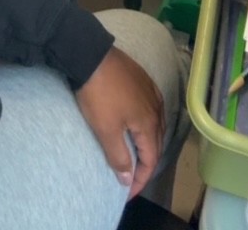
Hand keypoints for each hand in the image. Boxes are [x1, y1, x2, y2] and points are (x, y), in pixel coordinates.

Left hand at [75, 46, 164, 199]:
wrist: (90, 54)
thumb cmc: (99, 96)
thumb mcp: (106, 130)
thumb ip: (119, 157)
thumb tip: (129, 180)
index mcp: (150, 123)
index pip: (151, 159)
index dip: (141, 178)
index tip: (128, 192)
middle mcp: (156, 108)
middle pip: (156, 143)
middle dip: (145, 163)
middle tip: (132, 178)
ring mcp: (150, 90)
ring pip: (155, 125)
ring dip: (147, 143)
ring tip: (135, 155)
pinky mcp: (142, 78)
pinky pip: (151, 108)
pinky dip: (146, 124)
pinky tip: (138, 123)